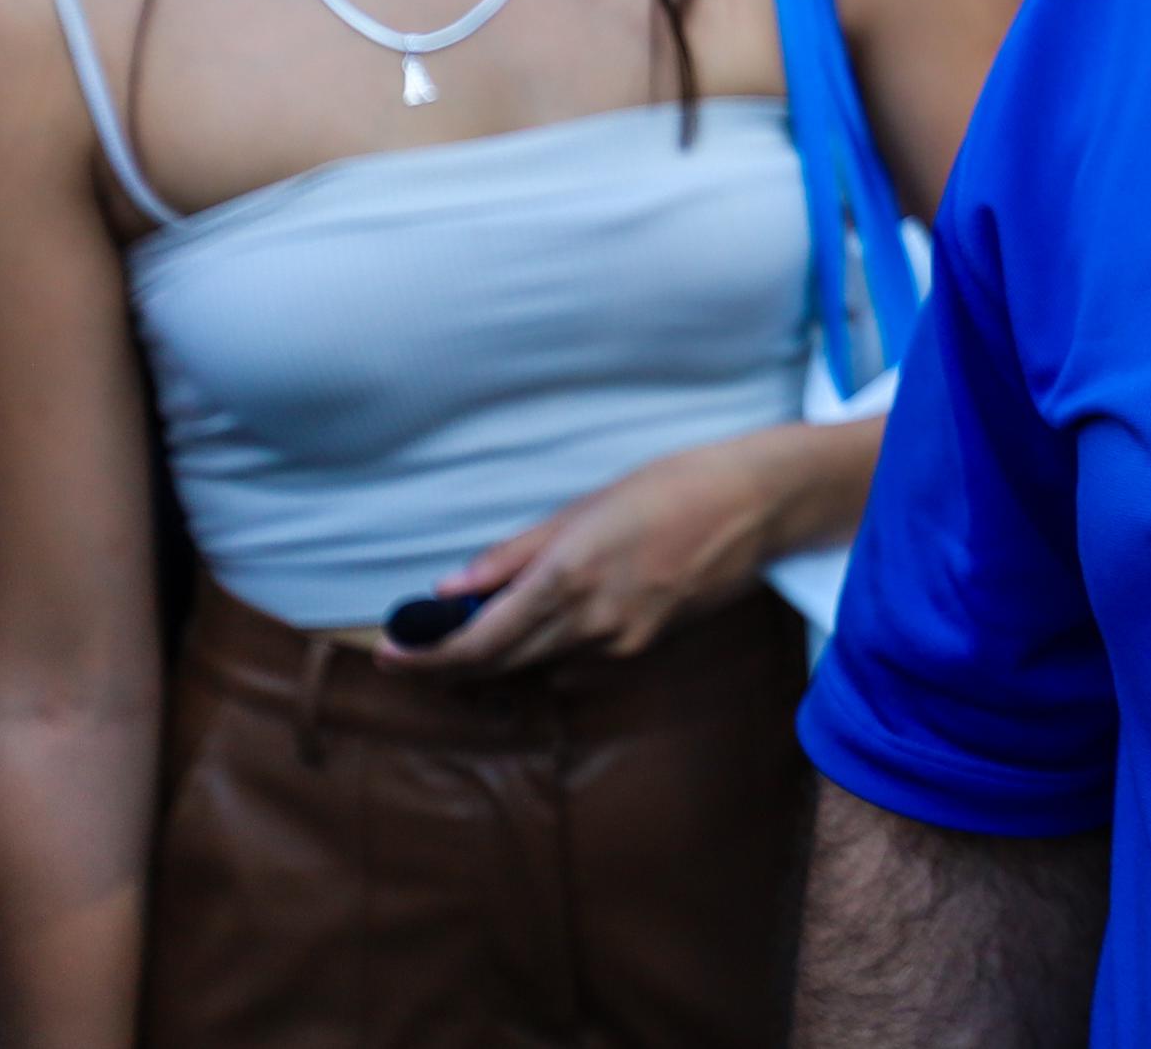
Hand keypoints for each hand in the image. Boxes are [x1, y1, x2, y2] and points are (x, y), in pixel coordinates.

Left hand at [402, 435, 817, 675]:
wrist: (761, 504)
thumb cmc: (674, 486)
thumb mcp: (584, 507)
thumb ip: (515, 553)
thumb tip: (453, 586)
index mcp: (570, 577)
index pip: (479, 640)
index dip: (427, 656)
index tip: (388, 654)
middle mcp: (593, 621)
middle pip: (500, 664)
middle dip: (450, 662)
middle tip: (411, 651)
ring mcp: (623, 641)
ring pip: (538, 663)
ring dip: (498, 654)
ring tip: (471, 629)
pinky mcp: (647, 644)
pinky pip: (578, 655)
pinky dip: (546, 645)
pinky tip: (540, 620)